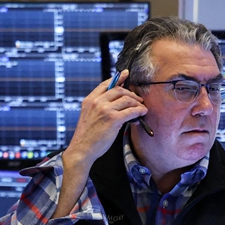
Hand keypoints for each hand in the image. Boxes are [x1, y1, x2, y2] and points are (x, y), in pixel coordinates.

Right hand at [55, 70, 147, 217]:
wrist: (82, 149)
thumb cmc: (87, 136)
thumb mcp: (89, 117)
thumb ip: (100, 108)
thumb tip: (119, 105)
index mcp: (89, 100)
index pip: (105, 84)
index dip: (117, 79)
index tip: (125, 75)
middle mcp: (97, 102)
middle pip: (119, 90)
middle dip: (131, 94)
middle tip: (138, 99)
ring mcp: (105, 109)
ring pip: (127, 99)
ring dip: (137, 103)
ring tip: (141, 108)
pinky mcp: (113, 119)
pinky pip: (131, 111)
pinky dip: (139, 111)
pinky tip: (142, 113)